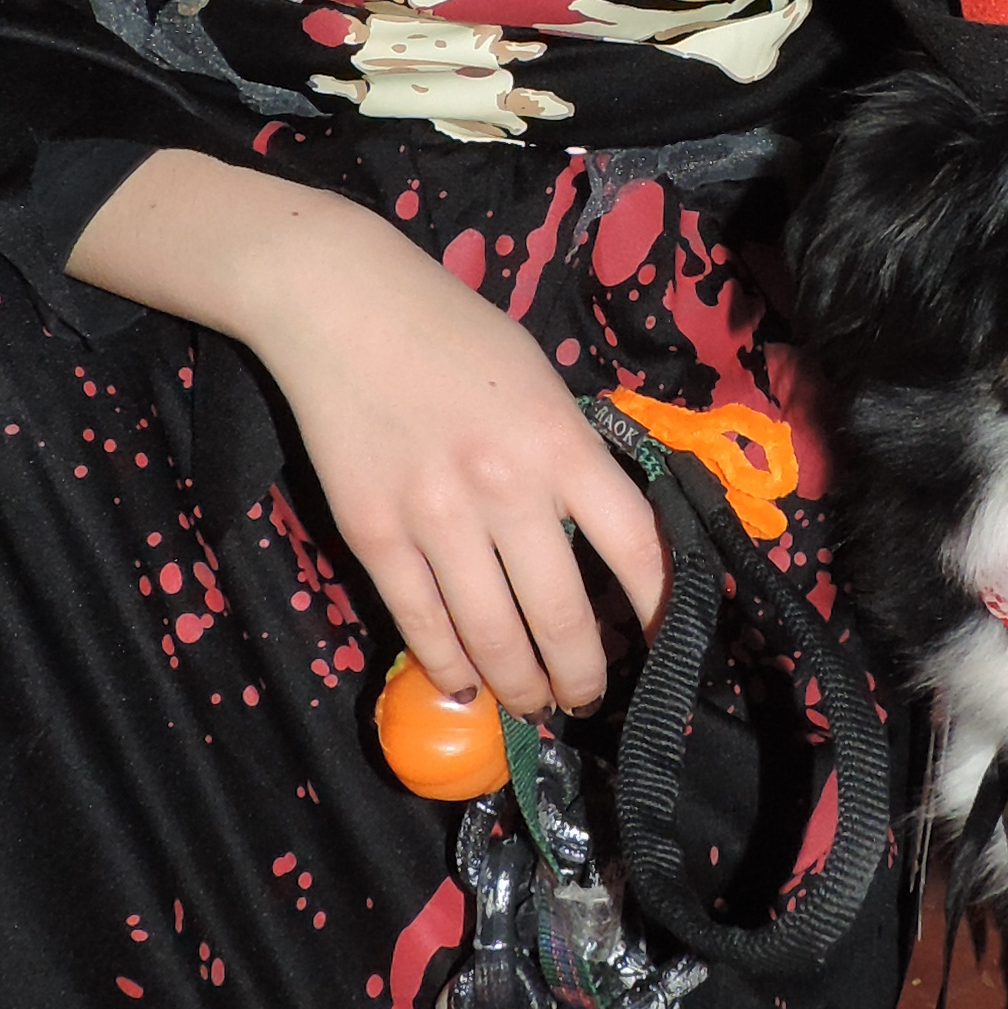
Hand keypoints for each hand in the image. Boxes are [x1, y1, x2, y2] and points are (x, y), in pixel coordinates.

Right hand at [71, 156, 668, 715]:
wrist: (342, 304)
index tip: (665, 643)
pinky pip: (420, 622)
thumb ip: (572, 455)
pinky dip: (448, 667)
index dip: (659, 609)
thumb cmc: (454, 334)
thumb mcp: (540, 382)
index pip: (635, 547)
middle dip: (582, 674)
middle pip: (562, 614)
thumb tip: (606, 535)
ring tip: (533, 703)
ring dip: (519, 686)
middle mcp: (505, 487)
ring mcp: (434, 515)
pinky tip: (466, 687)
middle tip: (587, 696)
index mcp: (560, 442)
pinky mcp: (374, 532)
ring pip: (491, 635)